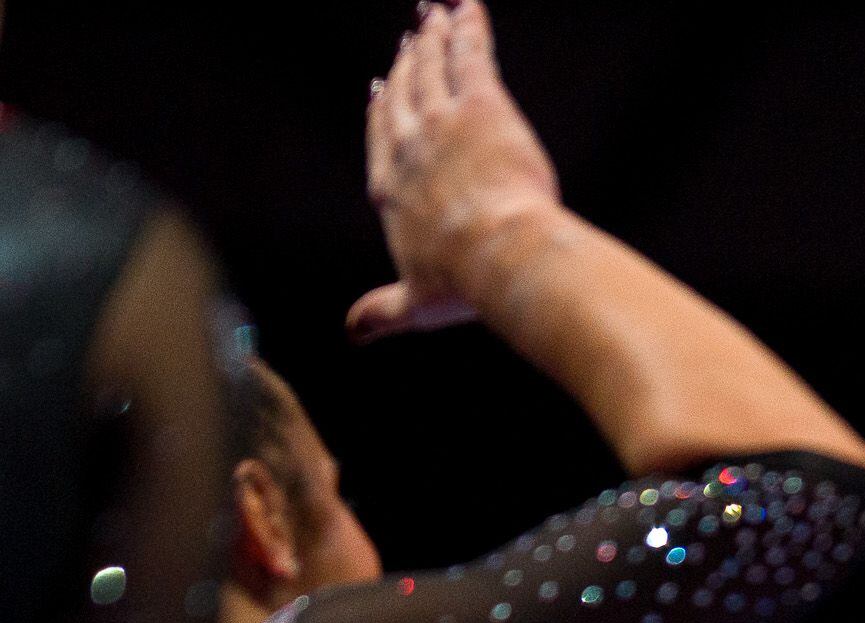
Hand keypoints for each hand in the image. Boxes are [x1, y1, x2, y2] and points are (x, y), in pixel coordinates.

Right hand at [349, 0, 563, 342]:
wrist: (499, 256)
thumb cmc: (463, 285)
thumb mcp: (415, 305)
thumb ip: (383, 313)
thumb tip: (352, 334)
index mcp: (391, 190)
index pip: (381, 141)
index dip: (382, 115)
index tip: (382, 92)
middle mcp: (409, 148)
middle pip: (403, 96)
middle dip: (407, 65)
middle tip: (411, 40)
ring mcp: (442, 121)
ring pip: (433, 69)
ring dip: (433, 38)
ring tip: (435, 14)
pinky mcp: (480, 104)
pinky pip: (471, 54)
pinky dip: (469, 27)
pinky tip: (468, 6)